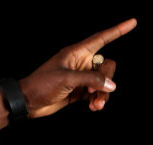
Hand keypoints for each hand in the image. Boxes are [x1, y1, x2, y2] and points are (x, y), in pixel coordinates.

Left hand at [19, 18, 136, 118]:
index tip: (133, 22)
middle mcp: (80, 63)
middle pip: (106, 66)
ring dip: (103, 94)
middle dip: (106, 80)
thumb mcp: (67, 80)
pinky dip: (98, 100)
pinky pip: (96, 93)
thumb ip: (91, 80)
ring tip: (97, 105)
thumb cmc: (41, 85)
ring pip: (103, 82)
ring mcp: (80, 77)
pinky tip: (94, 107)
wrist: (27, 103)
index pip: (101, 38)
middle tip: (98, 93)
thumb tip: (111, 85)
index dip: (117, 30)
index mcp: (76, 53)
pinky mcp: (78, 91)